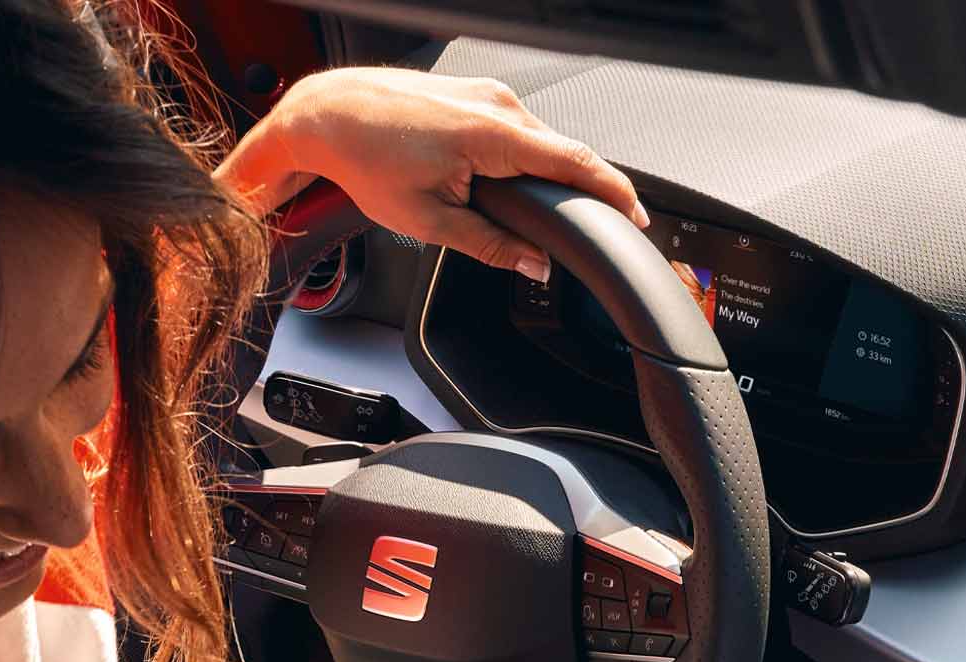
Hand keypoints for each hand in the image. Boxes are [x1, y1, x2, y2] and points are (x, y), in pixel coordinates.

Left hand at [223, 68, 648, 282]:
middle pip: (563, 153)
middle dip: (577, 190)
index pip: (577, 163)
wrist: (329, 115)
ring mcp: (489, 92)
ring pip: (539, 141)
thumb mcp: (428, 221)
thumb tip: (534, 264)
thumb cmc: (366, 159)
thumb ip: (491, 245)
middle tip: (587, 226)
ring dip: (542, 173)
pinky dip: (522, 156)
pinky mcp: (478, 91)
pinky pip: (517, 129)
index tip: (637, 215)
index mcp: (493, 133)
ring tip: (529, 207)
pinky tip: (501, 178)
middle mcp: (499, 103)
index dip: (615, 193)